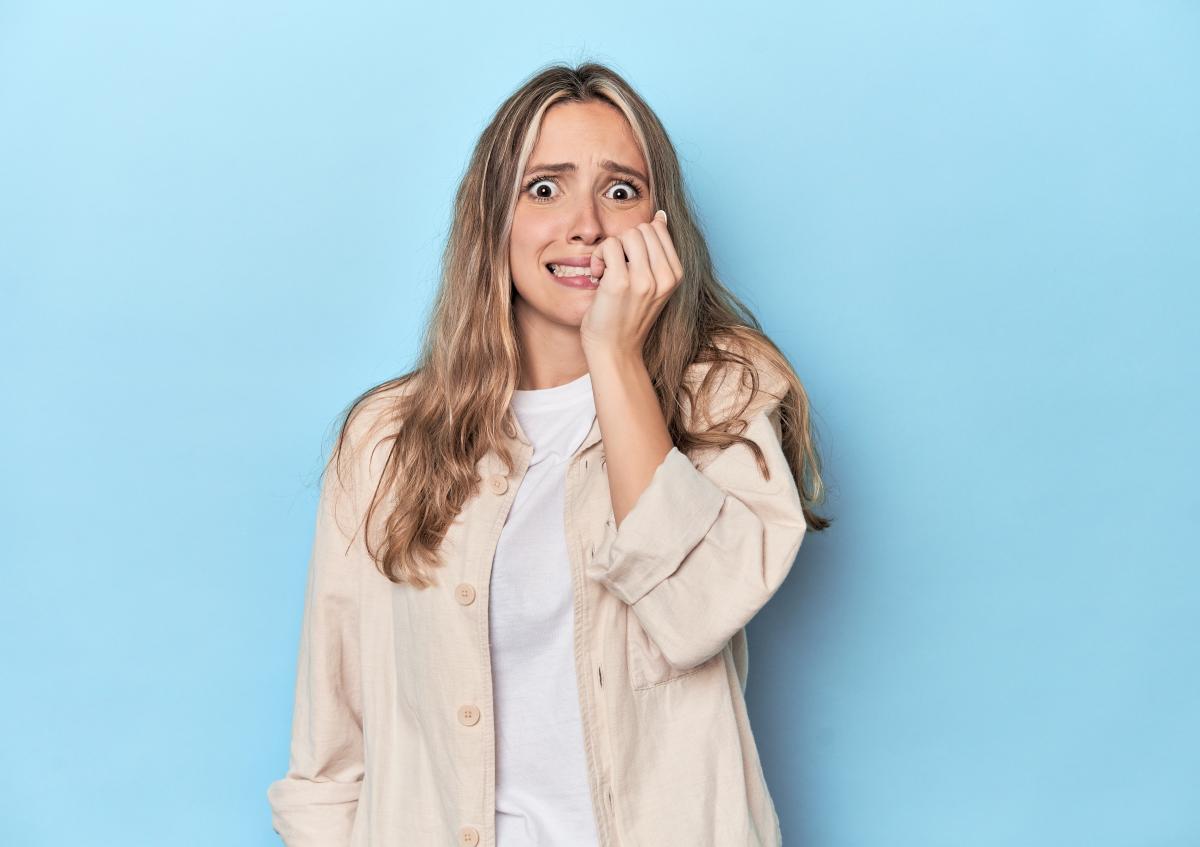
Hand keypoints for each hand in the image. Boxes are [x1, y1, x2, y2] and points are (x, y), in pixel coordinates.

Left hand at [580, 209, 683, 358]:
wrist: (615, 350)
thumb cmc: (628, 317)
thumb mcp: (653, 283)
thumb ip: (657, 252)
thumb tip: (661, 216)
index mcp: (675, 275)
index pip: (658, 229)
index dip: (637, 240)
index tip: (630, 261)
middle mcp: (664, 276)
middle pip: (642, 229)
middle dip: (624, 242)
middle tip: (616, 267)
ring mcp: (644, 280)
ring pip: (626, 234)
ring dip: (610, 249)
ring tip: (607, 271)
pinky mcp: (621, 282)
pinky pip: (609, 246)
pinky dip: (599, 257)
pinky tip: (598, 276)